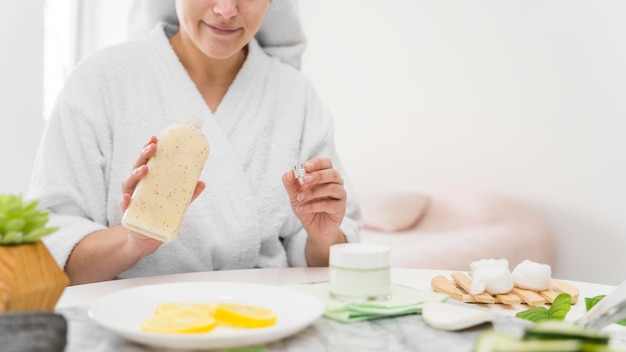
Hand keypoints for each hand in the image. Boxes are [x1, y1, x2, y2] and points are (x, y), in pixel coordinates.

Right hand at [119, 136, 205, 253]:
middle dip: (144, 155)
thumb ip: (187, 194)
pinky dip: (125, 201)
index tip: (155, 138)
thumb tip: (202, 183)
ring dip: (136, 174)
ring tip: (145, 169)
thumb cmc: (158, 212)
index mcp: (147, 179)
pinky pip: (124, 205)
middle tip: (152, 148)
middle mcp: (136, 185)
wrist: (145, 236)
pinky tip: (127, 198)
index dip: (149, 148)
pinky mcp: (128, 213)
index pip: (147, 160)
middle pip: (137, 166)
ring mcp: (130, 197)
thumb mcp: (175, 202)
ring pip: (129, 182)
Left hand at [282, 157, 346, 264]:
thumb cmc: (307, 206)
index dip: (317, 163)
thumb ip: (290, 183)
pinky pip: (329, 205)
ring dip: (314, 192)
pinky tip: (301, 209)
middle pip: (333, 173)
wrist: (313, 227)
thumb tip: (290, 172)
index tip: (305, 167)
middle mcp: (336, 183)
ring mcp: (340, 196)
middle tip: (303, 180)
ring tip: (300, 198)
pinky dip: (313, 206)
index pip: (326, 163)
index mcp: (326, 176)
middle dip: (317, 175)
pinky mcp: (340, 209)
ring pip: (332, 188)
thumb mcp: (295, 194)